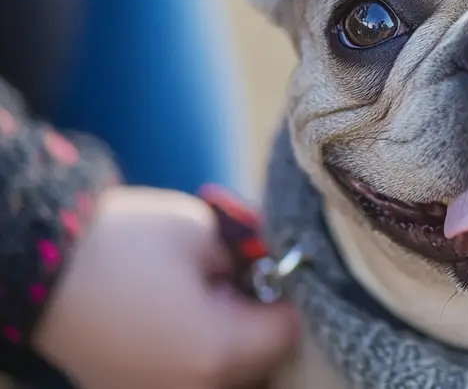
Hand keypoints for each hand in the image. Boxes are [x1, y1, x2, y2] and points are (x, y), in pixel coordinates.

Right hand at [33, 187, 300, 388]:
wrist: (40, 266)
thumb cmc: (126, 243)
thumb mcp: (206, 233)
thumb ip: (256, 255)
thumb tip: (279, 268)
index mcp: (217, 353)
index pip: (289, 331)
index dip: (289, 292)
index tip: (276, 264)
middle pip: (262, 357)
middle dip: (261, 315)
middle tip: (240, 273)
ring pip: (230, 369)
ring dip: (233, 334)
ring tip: (207, 290)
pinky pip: (193, 373)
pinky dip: (199, 347)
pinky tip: (181, 313)